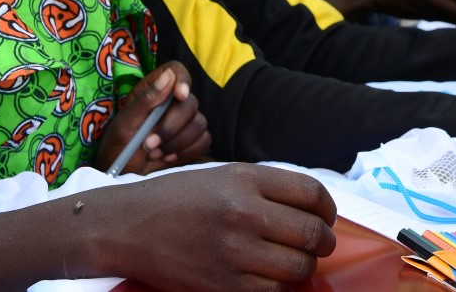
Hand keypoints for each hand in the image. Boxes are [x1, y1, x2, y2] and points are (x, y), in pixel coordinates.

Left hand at [97, 61, 210, 173]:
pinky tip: (168, 158)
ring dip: (177, 143)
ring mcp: (184, 122)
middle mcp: (171, 103)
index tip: (179, 96)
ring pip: (199, 123)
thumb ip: (146, 100)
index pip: (176, 71)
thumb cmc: (118, 146)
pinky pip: (204, 140)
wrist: (121, 175)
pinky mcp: (192, 141)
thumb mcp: (125, 124)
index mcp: (153, 91)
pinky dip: (187, 152)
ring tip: (154, 154)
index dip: (183, 80)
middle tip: (149, 144)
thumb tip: (168, 76)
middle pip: (190, 103)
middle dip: (171, 127)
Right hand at [107, 164, 336, 290]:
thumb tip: (314, 209)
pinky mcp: (223, 284)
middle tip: (316, 244)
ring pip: (299, 267)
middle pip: (313, 234)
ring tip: (292, 261)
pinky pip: (273, 291)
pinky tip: (268, 276)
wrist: (127, 227)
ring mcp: (233, 251)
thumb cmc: (178, 199)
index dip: (328, 209)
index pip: (312, 194)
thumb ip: (268, 188)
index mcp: (246, 179)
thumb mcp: (224, 175)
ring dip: (303, 266)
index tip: (325, 217)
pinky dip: (278, 287)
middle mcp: (243, 213)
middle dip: (323, 242)